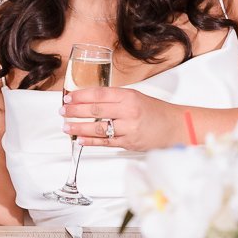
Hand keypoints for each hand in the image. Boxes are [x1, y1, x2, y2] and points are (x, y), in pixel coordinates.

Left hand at [61, 87, 190, 150]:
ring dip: (79, 128)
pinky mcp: (129, 143)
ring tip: (66, 127)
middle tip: (62, 111)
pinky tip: (80, 140)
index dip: (81, 96)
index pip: (99, 94)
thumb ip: (114, 98)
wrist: (175, 126)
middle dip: (75, 111)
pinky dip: (91, 141)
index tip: (68, 97)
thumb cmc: (154, 110)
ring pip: (98, 128)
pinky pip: (106, 142)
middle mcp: (128, 111)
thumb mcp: (135, 96)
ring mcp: (129, 129)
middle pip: (95, 111)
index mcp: (129, 96)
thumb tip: (87, 100)